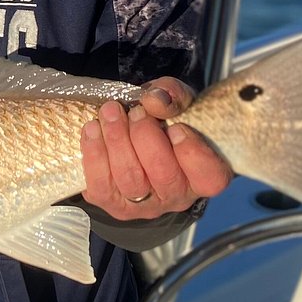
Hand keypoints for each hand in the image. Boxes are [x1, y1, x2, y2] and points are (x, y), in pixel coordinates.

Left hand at [80, 76, 232, 219]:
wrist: (132, 136)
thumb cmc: (164, 122)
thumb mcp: (176, 102)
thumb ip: (172, 96)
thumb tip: (154, 100)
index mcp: (202, 175)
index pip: (209, 177)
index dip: (192, 153)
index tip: (176, 127)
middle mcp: (175, 196)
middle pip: (163, 175)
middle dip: (145, 137)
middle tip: (136, 111)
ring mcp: (143, 204)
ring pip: (131, 180)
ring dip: (117, 140)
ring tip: (110, 112)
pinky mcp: (112, 203)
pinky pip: (101, 186)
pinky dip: (94, 155)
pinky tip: (92, 129)